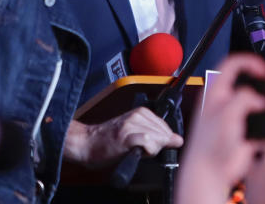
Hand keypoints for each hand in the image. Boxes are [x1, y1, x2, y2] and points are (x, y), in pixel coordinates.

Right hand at [65, 106, 183, 166]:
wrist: (86, 143)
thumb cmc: (108, 140)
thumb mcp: (135, 133)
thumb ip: (156, 134)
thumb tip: (177, 140)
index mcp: (140, 112)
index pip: (166, 126)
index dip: (162, 140)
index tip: (152, 146)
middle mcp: (136, 116)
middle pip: (163, 132)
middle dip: (158, 146)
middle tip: (142, 150)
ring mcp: (130, 125)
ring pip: (157, 137)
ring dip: (152, 149)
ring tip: (137, 151)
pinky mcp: (125, 137)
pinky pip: (146, 142)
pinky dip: (147, 150)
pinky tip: (137, 153)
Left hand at [178, 54, 264, 194]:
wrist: (209, 174)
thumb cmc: (209, 145)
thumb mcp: (226, 114)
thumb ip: (243, 99)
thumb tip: (259, 100)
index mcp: (215, 92)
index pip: (231, 64)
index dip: (249, 62)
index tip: (264, 71)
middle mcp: (224, 102)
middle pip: (246, 83)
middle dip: (262, 84)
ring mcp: (234, 117)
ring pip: (256, 104)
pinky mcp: (243, 133)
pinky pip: (261, 126)